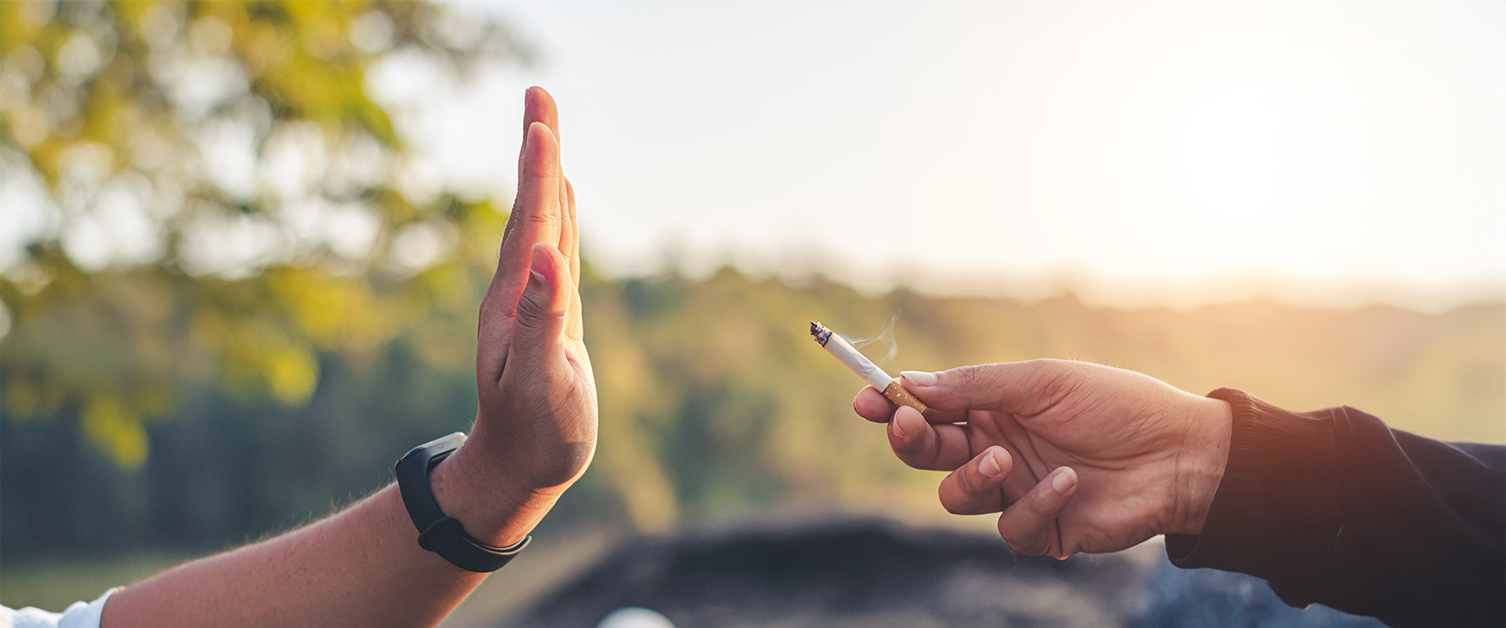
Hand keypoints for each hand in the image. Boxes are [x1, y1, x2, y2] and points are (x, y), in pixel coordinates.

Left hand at [441, 87, 596, 542]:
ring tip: (548, 130)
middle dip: (538, 150)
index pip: (531, 220)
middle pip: (534, 206)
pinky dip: (562, 217)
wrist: (518, 469)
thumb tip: (546, 255)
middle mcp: (520, 290)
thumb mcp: (538, 380)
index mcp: (516, 299)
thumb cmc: (532, 433)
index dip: (538, 168)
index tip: (541, 118)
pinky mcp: (551, 314)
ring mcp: (534, 300)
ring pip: (544, 223)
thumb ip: (541, 317)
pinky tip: (565, 199)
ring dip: (547, 175)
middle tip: (540, 94)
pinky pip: (558, 250)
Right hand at [853, 359, 1230, 557]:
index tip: (867, 399)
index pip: (929, 409)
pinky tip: (1069, 483)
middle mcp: (997, 449)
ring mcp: (1018, 491)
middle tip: (907, 425)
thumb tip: (908, 383)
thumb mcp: (1042, 381)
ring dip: (972, 476)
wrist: (1182, 452)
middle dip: (911, 439)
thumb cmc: (1117, 404)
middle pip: (929, 453)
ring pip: (958, 497)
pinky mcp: (1044, 531)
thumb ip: (975, 386)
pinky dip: (1035, 504)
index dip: (893, 406)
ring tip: (1007, 459)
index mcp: (993, 408)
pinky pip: (1012, 528)